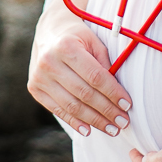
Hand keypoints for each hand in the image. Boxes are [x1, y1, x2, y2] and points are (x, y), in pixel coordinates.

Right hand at [28, 13, 131, 136]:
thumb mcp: (94, 42)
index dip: (113, 93)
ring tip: (112, 129)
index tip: (127, 105)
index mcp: (66, 46)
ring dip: (94, 121)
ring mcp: (39, 77)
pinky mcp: (34, 88)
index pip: (95, 76)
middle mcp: (49, 62)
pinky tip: (89, 130)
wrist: (49, 31)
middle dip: (107, 111)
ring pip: (71, 106)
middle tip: (123, 122)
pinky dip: (74, 122)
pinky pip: (58, 110)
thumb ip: (105, 64)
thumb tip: (118, 95)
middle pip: (84, 94)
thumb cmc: (78, 37)